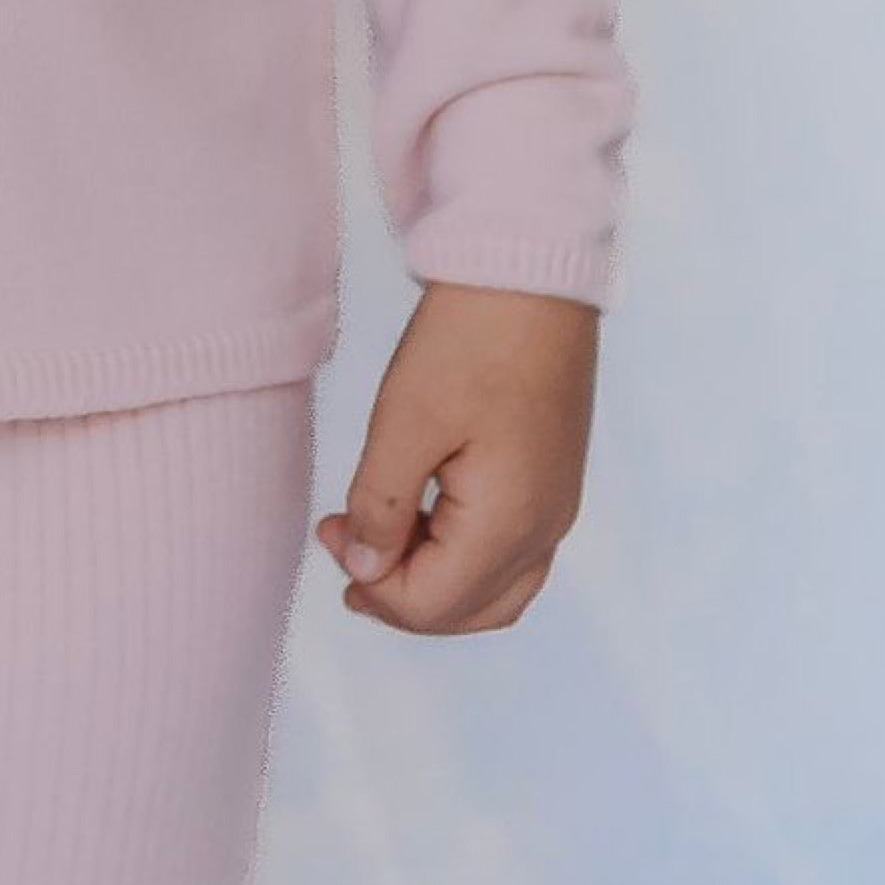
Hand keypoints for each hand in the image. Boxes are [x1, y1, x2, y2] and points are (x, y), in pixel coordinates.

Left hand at [312, 282, 599, 634]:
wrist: (532, 273)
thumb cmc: (468, 339)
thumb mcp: (404, 423)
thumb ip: (381, 508)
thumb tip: (366, 572)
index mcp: (509, 523)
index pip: (432, 605)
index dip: (372, 587)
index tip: (328, 532)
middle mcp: (545, 528)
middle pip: (469, 611)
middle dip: (400, 596)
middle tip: (343, 551)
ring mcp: (557, 505)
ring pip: (493, 589)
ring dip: (431, 579)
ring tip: (372, 534)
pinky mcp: (553, 479)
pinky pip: (509, 550)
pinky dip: (459, 553)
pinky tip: (417, 512)